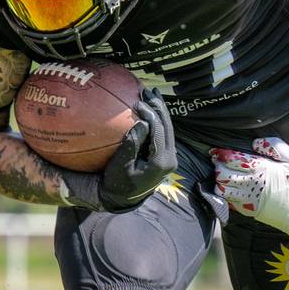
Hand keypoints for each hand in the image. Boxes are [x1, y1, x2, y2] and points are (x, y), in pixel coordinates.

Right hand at [97, 88, 177, 211]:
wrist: (123, 198)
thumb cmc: (117, 182)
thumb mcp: (120, 165)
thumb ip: (132, 144)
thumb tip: (142, 123)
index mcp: (161, 162)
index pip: (159, 132)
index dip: (151, 114)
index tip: (138, 102)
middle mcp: (170, 159)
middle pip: (168, 127)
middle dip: (159, 107)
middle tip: (148, 91)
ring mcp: (170, 156)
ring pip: (168, 128)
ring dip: (160, 110)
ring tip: (152, 93)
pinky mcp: (165, 154)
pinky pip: (164, 132)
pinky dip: (158, 118)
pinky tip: (152, 106)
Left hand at [210, 137, 288, 247]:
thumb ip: (274, 146)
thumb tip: (255, 142)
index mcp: (260, 169)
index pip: (232, 159)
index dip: (221, 153)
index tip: (216, 151)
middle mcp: (251, 184)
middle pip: (222, 173)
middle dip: (218, 166)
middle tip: (219, 161)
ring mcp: (247, 199)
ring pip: (222, 188)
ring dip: (219, 180)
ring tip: (223, 174)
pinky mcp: (247, 210)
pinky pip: (227, 201)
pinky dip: (224, 193)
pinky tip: (228, 188)